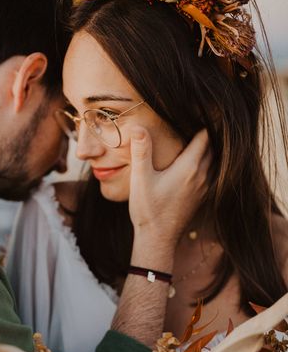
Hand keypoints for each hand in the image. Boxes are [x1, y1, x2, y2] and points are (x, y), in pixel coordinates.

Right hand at [128, 126, 210, 245]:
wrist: (158, 239)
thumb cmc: (148, 210)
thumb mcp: (140, 179)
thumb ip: (141, 151)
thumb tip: (138, 127)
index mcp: (190, 167)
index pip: (204, 136)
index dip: (201, 121)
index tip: (194, 112)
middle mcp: (202, 175)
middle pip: (212, 147)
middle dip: (205, 134)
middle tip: (193, 122)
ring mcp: (205, 188)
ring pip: (214, 161)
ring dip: (207, 150)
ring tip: (194, 140)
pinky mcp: (202, 197)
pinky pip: (212, 174)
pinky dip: (207, 164)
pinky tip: (193, 164)